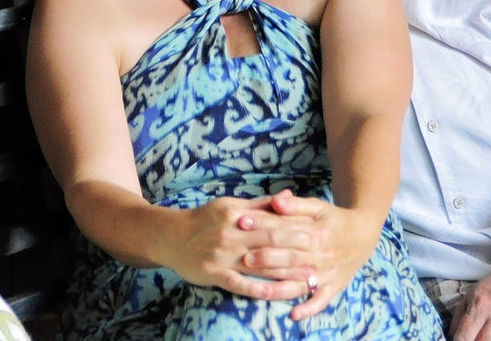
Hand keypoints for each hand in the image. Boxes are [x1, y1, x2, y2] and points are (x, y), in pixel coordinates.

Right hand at [161, 196, 314, 302]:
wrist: (171, 236)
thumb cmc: (204, 219)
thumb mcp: (230, 204)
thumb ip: (260, 203)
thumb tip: (288, 196)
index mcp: (237, 213)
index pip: (272, 218)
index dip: (295, 224)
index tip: (316, 229)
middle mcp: (232, 233)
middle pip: (270, 239)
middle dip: (297, 246)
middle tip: (320, 251)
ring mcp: (224, 255)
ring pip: (260, 264)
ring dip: (286, 271)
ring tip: (307, 276)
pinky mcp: (216, 274)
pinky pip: (241, 284)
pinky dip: (260, 290)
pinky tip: (277, 294)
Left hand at [237, 189, 378, 320]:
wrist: (362, 236)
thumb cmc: (333, 219)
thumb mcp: (318, 206)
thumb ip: (296, 205)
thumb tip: (276, 200)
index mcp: (317, 231)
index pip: (285, 229)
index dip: (263, 225)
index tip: (241, 222)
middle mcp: (321, 254)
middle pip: (290, 257)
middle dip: (266, 258)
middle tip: (244, 258)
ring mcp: (326, 273)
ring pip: (299, 281)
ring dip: (278, 285)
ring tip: (257, 287)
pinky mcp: (332, 288)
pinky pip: (320, 301)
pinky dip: (308, 309)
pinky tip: (294, 315)